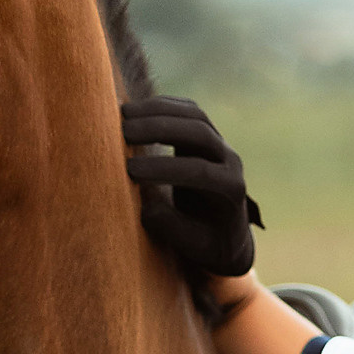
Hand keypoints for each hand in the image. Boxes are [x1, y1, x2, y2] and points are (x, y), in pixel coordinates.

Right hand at [121, 97, 262, 281]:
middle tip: (123, 133)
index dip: (164, 169)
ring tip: (122, 115)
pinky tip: (132, 110)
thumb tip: (147, 209)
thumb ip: (173, 229)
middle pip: (200, 132)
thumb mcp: (194, 248)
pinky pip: (187, 110)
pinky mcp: (206, 134)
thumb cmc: (209, 245)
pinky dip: (160, 106)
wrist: (227, 233)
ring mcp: (220, 144)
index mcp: (231, 190)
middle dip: (160, 129)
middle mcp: (230, 161)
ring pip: (194, 115)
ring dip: (157, 111)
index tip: (130, 172)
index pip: (200, 171)